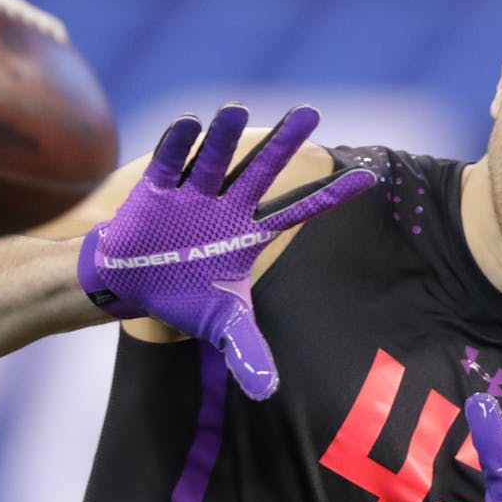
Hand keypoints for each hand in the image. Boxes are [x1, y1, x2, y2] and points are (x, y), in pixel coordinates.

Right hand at [77, 104, 374, 399]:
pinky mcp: (156, 191)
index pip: (301, 211)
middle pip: (262, 170)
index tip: (370, 178)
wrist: (131, 283)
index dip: (333, 197)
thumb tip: (267, 392)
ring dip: (224, 137)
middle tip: (310, 111)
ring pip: (214, 160)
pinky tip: (189, 123)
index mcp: (250, 232)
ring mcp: (193, 194)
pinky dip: (176, 145)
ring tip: (236, 109)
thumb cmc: (183, 297)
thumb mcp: (221, 325)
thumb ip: (248, 351)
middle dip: (284, 143)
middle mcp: (227, 205)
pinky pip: (168, 163)